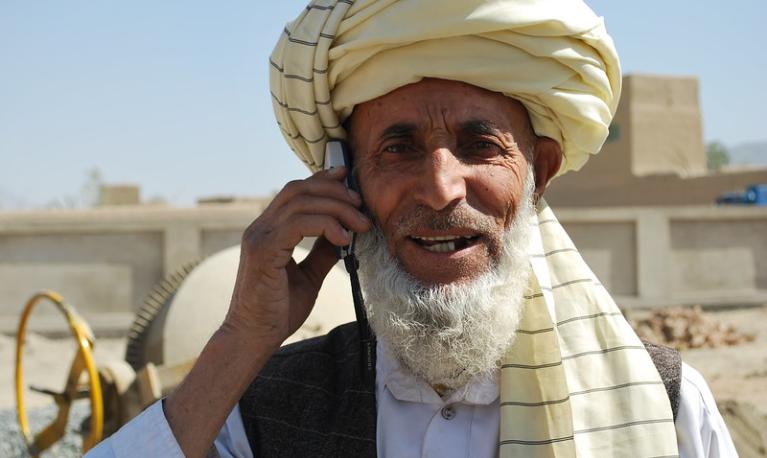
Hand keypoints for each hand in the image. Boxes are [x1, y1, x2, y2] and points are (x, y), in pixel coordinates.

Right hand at [221, 166, 370, 349]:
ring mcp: (259, 237)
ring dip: (336, 208)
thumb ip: (322, 252)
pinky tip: (343, 238)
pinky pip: (297, 224)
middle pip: (298, 189)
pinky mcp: (263, 251)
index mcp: (269, 230)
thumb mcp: (309, 275)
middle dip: (335, 192)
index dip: (322, 179)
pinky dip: (325, 225)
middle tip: (361, 205)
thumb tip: (343, 232)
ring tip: (360, 225)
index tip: (348, 178)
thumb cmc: (277, 311)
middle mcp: (260, 228)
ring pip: (301, 202)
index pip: (295, 191)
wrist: (253, 338)